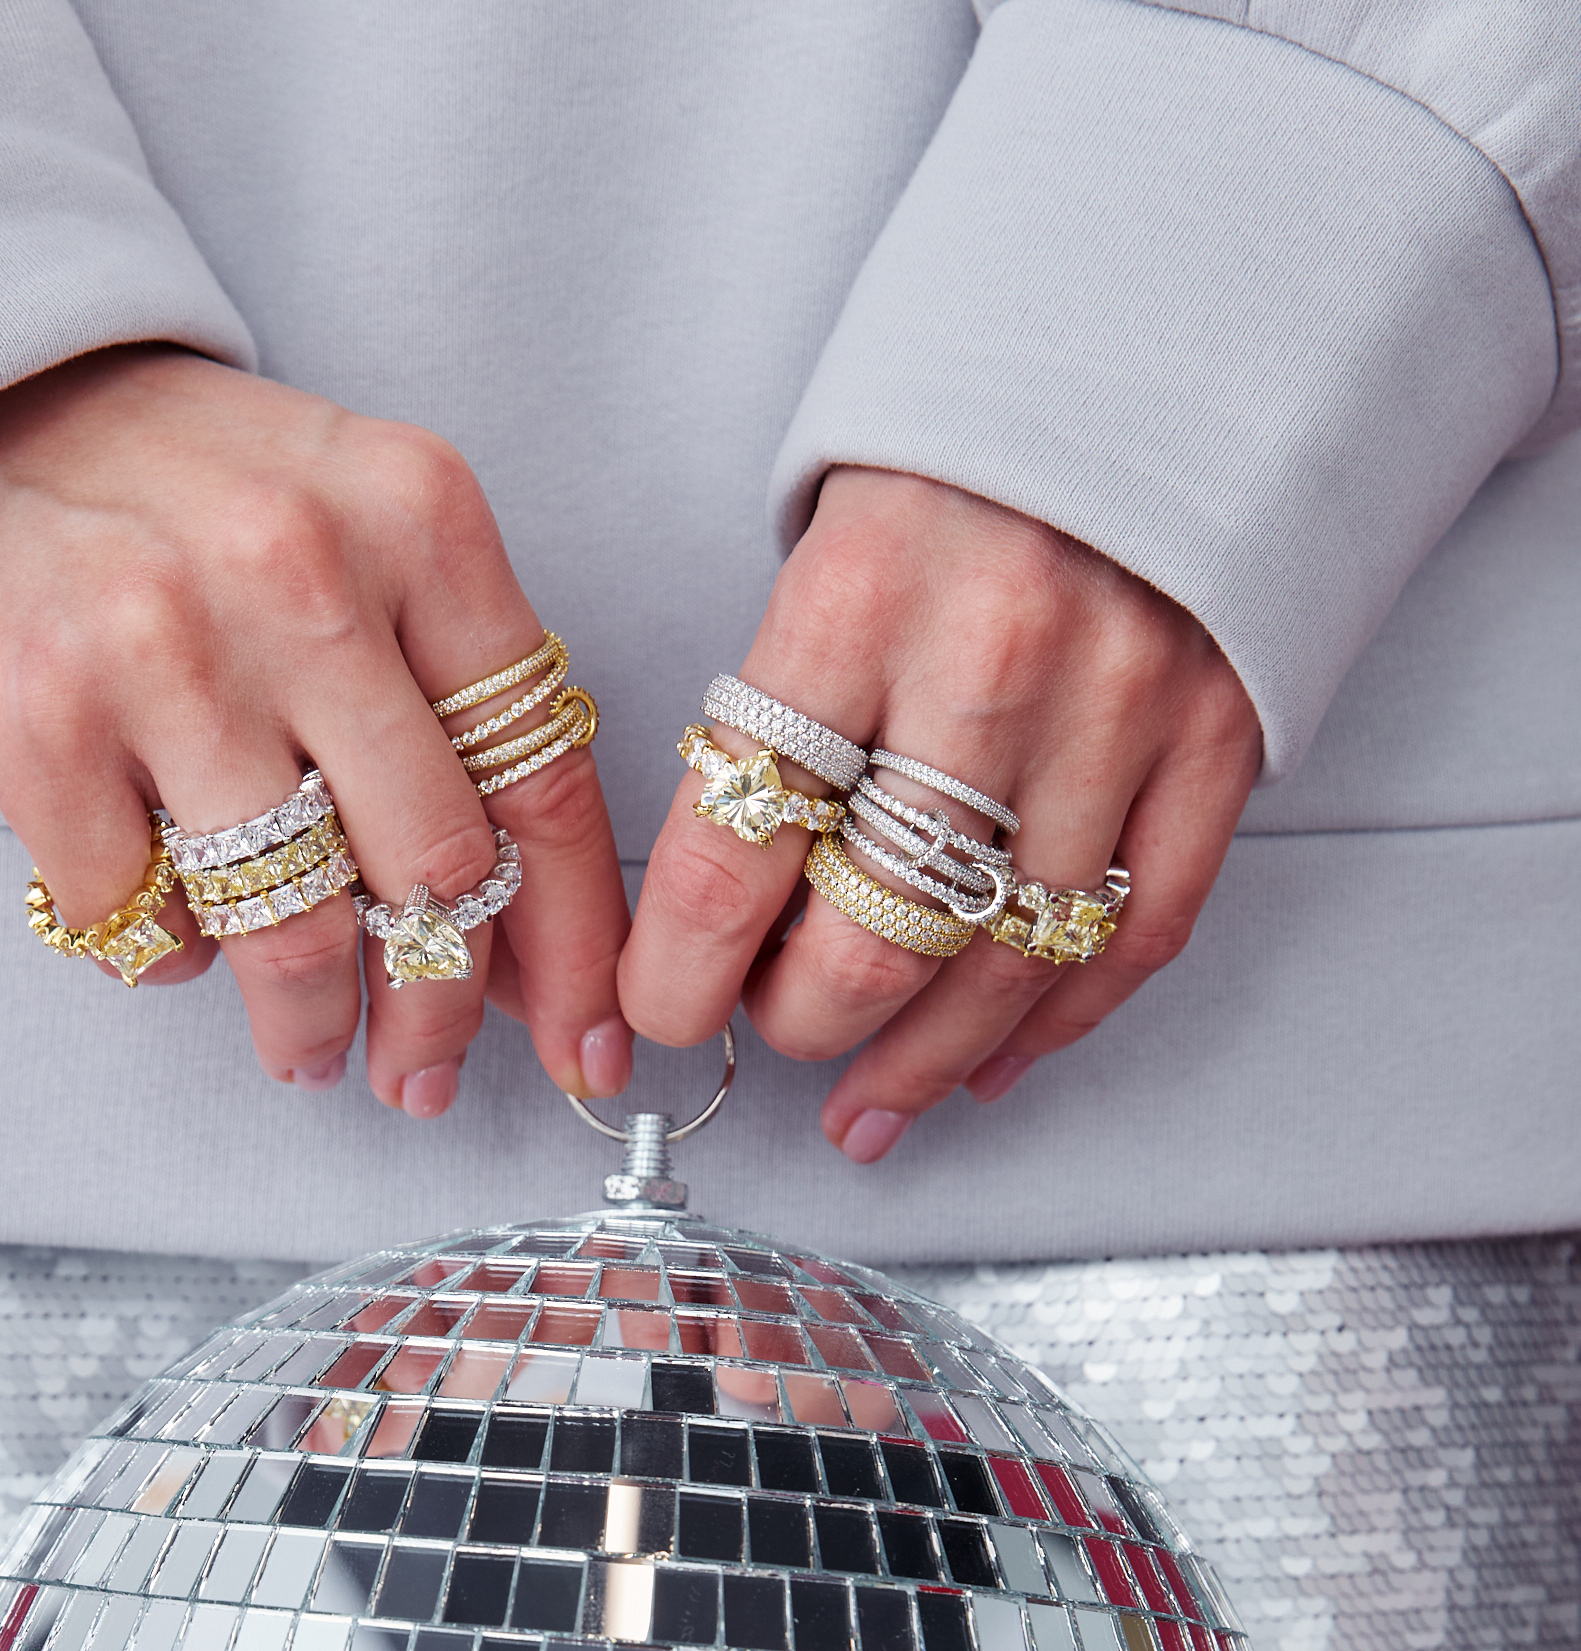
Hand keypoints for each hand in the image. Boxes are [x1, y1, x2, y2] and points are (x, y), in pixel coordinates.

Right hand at [0, 347, 632, 1115]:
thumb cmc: (174, 486)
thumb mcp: (348, 528)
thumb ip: (443, 701)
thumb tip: (524, 942)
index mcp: (416, 516)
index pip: (542, 773)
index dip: (578, 942)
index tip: (586, 1046)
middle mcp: (302, 575)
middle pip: (435, 874)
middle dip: (439, 1012)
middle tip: (420, 1071)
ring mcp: (165, 651)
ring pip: (295, 932)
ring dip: (309, 1026)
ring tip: (304, 1047)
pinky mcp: (38, 724)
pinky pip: (144, 924)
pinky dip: (165, 959)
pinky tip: (164, 929)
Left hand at [618, 468, 1261, 1159]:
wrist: (1170, 329)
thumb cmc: (964, 459)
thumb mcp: (827, 540)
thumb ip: (777, 712)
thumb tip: (708, 907)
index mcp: (860, 596)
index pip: (734, 847)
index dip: (676, 972)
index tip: (648, 1016)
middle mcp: (995, 659)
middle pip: (870, 937)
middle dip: (794, 1025)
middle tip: (763, 1034)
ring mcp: (1122, 709)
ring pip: (1001, 966)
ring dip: (918, 1062)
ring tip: (863, 1105)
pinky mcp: (1219, 740)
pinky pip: (1130, 939)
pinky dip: (1051, 1027)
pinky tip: (986, 1066)